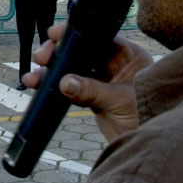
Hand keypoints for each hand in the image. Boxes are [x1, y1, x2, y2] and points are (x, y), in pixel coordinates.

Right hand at [22, 23, 153, 141]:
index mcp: (128, 56)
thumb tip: (64, 83)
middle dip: (58, 53)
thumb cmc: (148, 118)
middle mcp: (115, 64)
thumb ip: (92, 90)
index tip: (54, 34)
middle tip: (41, 57)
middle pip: (81, 50)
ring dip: (51, 71)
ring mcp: (103, 80)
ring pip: (72, 68)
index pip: (98, 37)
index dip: (75, 34)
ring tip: (33, 77)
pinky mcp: (93, 96)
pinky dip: (55, 87)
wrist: (149, 147)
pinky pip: (71, 87)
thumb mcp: (120, 101)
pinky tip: (38, 85)